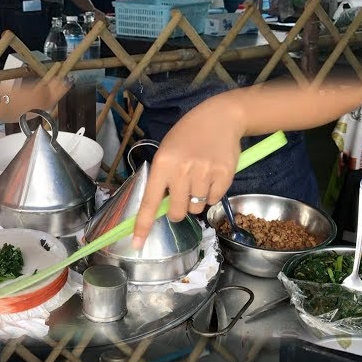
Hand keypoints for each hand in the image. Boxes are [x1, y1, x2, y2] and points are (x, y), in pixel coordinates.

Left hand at [131, 96, 242, 247]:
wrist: (219, 118)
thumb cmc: (187, 137)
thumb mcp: (167, 153)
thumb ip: (162, 179)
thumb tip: (160, 208)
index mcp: (162, 165)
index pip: (149, 201)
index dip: (143, 224)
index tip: (137, 243)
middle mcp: (182, 171)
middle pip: (176, 211)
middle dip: (176, 211)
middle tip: (180, 198)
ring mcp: (204, 174)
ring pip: (196, 208)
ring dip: (195, 201)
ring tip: (198, 179)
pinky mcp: (224, 176)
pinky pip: (213, 200)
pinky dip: (211, 195)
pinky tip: (211, 176)